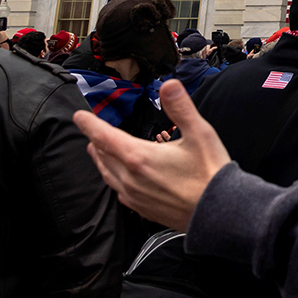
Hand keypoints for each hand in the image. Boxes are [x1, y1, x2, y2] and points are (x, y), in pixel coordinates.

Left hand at [73, 79, 229, 230]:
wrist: (218, 212)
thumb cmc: (210, 173)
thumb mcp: (200, 134)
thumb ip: (181, 108)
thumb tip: (169, 85)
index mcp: (139, 157)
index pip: (104, 136)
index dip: (89, 124)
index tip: (79, 116)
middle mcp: (130, 178)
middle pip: (103, 156)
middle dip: (95, 141)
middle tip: (91, 131)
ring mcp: (134, 195)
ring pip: (108, 174)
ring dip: (101, 160)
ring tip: (98, 151)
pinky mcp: (141, 208)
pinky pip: (118, 190)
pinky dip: (113, 178)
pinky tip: (119, 179)